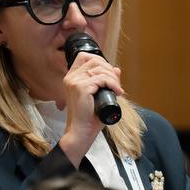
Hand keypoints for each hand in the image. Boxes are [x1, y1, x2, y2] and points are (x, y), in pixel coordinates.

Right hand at [58, 52, 124, 166]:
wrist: (81, 132)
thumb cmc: (89, 118)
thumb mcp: (99, 96)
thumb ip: (106, 82)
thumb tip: (117, 69)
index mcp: (72, 78)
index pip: (84, 56)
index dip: (100, 60)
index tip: (109, 73)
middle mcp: (71, 78)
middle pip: (94, 60)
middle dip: (109, 69)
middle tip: (116, 83)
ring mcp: (75, 82)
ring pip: (100, 69)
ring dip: (113, 78)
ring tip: (117, 90)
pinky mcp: (81, 88)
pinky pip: (102, 79)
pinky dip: (113, 84)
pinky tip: (117, 92)